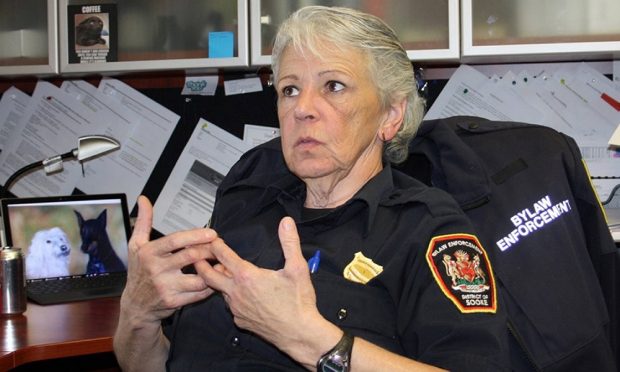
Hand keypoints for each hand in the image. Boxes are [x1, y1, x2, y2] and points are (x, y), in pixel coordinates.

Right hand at [120, 195, 218, 323]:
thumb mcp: (135, 246)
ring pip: (198, 277)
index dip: (195, 236)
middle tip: (219, 247)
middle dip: (209, 251)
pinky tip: (214, 280)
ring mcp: (165, 287)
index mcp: (149, 253)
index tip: (212, 234)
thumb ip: (143, 221)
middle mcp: (156, 269)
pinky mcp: (174, 302)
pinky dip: (210, 286)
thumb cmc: (138, 272)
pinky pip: (198, 293)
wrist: (136, 306)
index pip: (175, 241)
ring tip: (219, 263)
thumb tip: (143, 199)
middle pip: (191, 257)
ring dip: (213, 270)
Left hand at [195, 217, 328, 356]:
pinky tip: (238, 294)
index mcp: (247, 276)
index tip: (212, 240)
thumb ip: (289, 242)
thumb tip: (286, 222)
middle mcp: (236, 292)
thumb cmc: (298, 302)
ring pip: (220, 290)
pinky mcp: (240, 320)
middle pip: (209, 275)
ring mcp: (236, 308)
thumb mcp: (297, 268)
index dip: (216, 246)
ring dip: (218, 280)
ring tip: (219, 272)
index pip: (223, 256)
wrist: (299, 334)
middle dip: (201, 264)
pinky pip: (230, 305)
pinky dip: (230, 296)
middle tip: (197, 256)